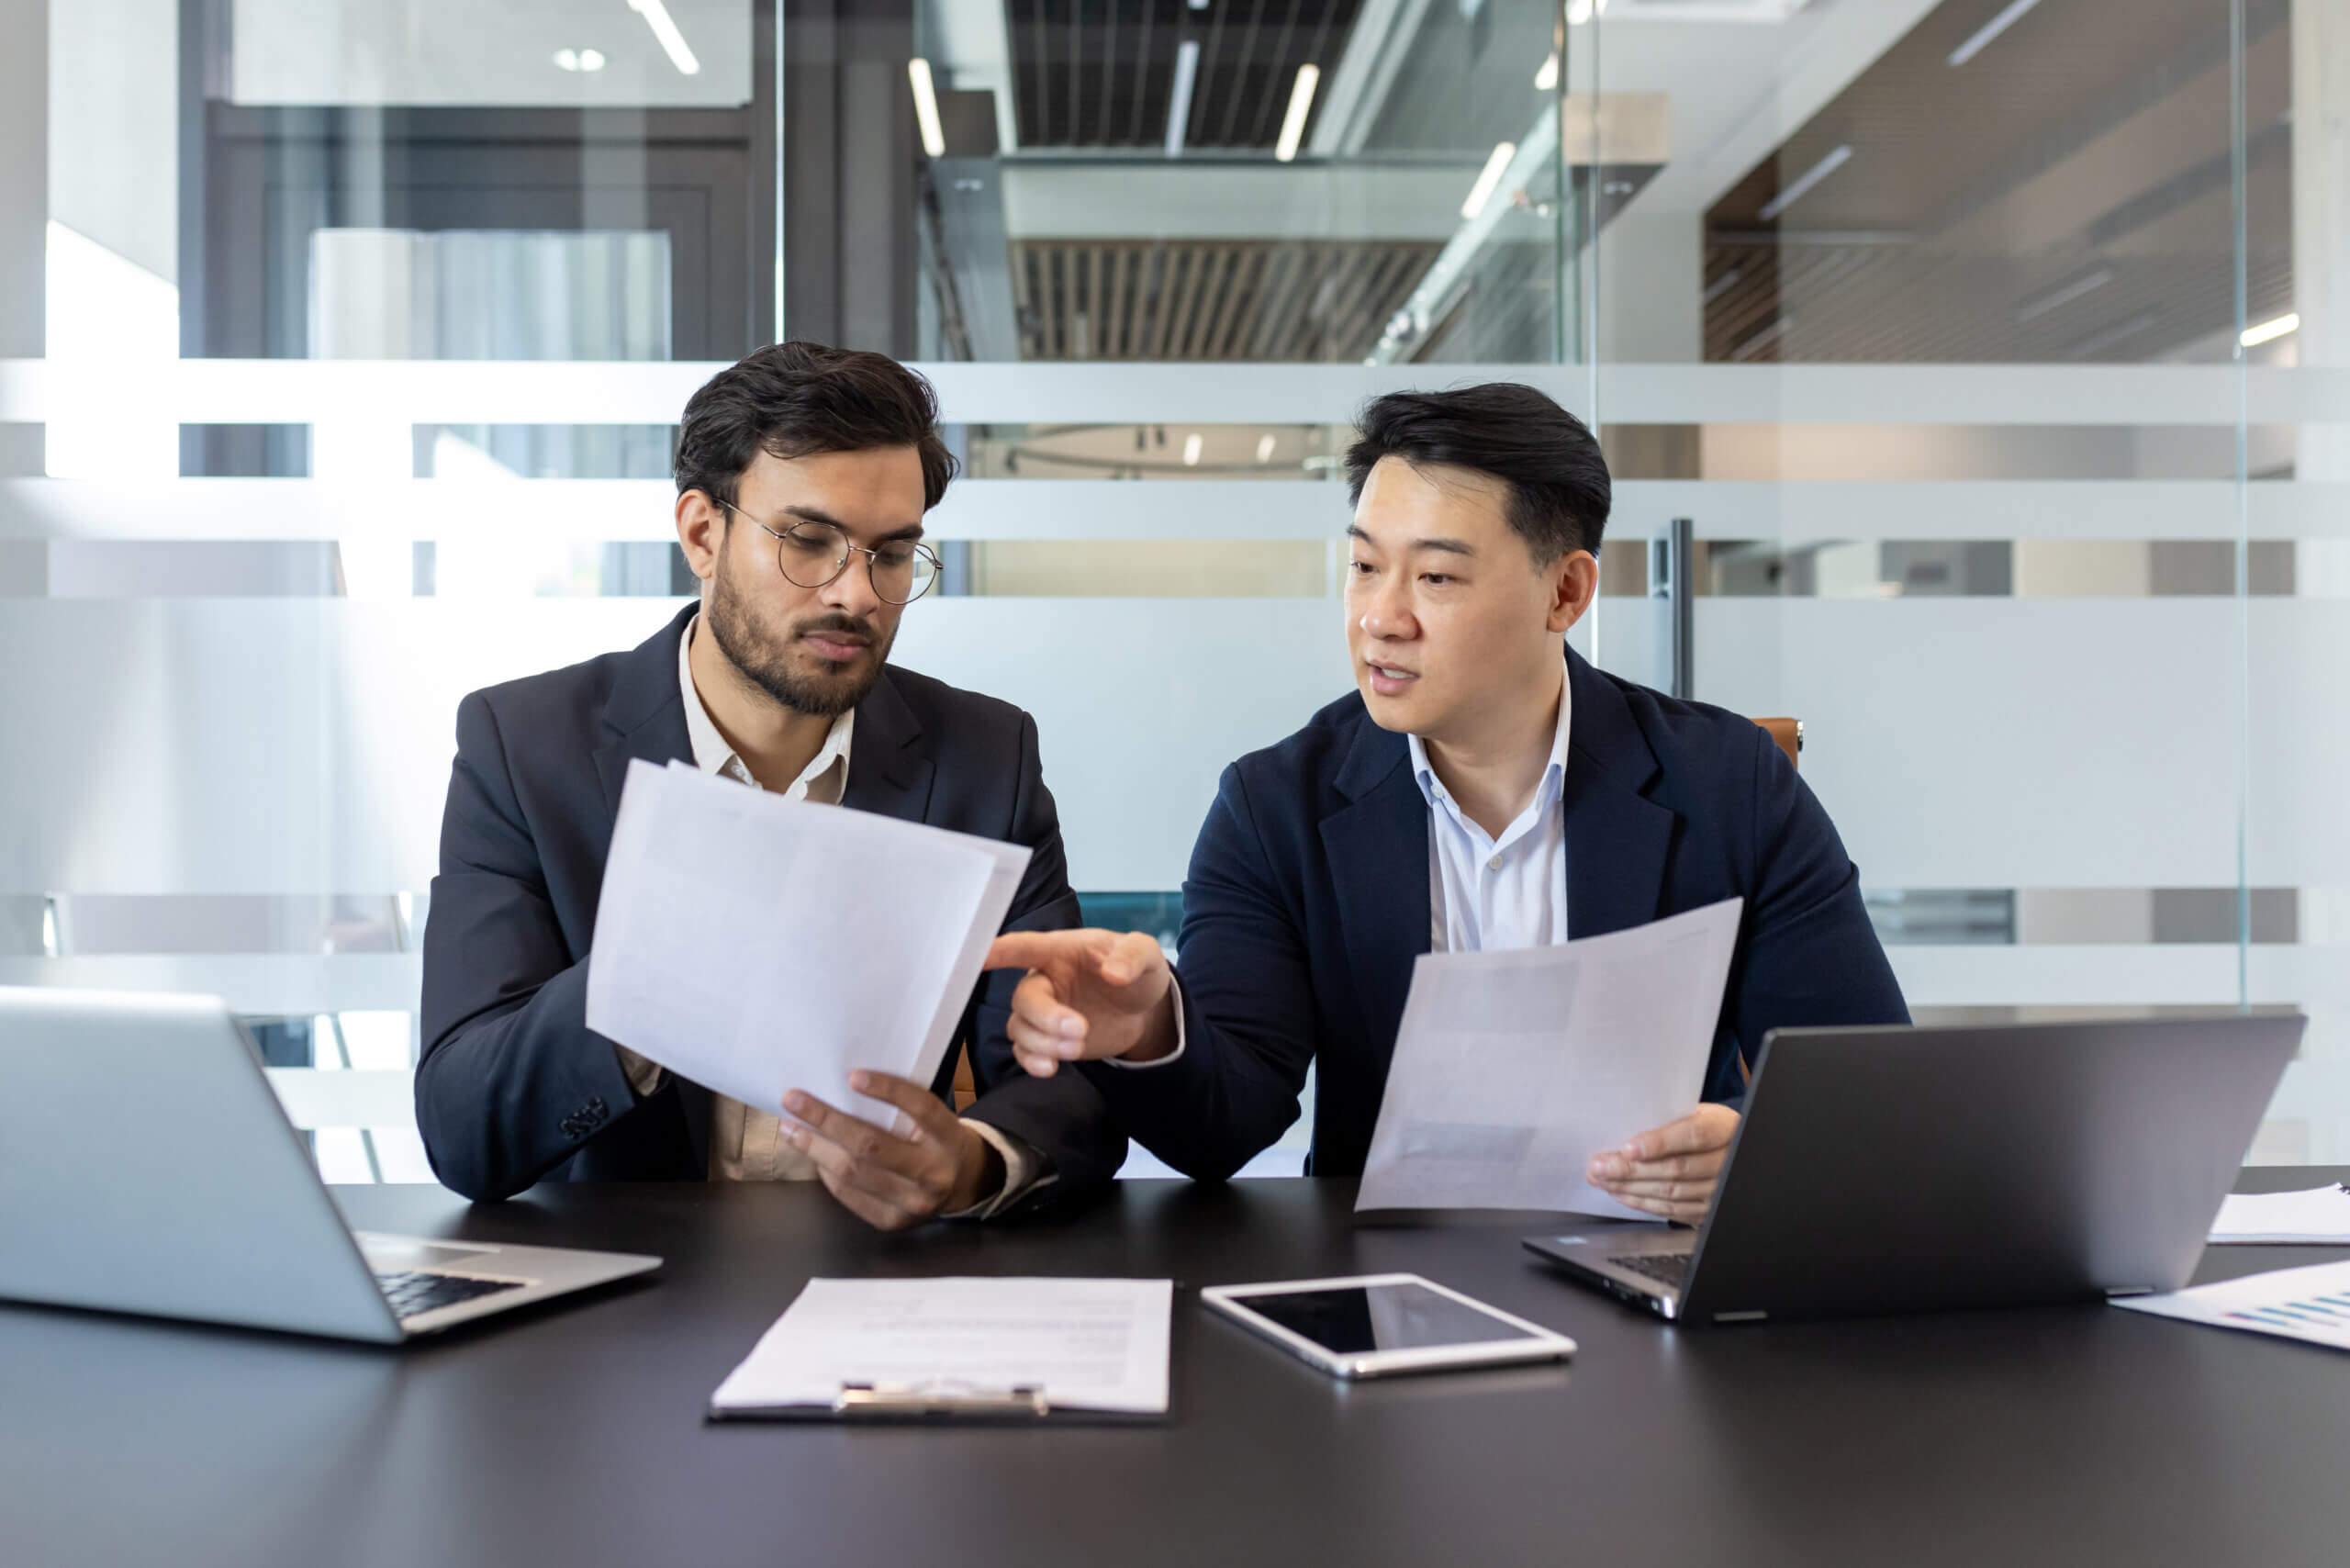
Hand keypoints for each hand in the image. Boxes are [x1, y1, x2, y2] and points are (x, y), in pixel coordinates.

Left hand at [781, 1070, 1000, 1230]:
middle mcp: (933, 1173)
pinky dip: (827, 1172)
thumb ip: (902, 1107)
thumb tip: (841, 1088)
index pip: (921, 1108)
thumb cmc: (936, 1138)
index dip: (888, 1090)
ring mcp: (912, 1203)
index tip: (852, 1075)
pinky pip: (849, 1195)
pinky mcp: (892, 1222)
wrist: (963, 1184)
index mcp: (948, 1137)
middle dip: (826, 1120)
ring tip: (790, 1128)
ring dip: (815, 1147)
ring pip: (852, 1173)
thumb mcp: (933, 1119)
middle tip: (793, 1099)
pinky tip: (814, 1153)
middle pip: (872, 1146)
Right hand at [984, 929, 1176, 1075]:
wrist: (1142, 1010)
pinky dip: (1033, 1062)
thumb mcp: (1147, 954)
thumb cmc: (1137, 971)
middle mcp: (1045, 979)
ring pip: (1020, 1028)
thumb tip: (1115, 973)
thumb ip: (1132, 957)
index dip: (1001, 951)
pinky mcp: (1047, 1039)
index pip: (1026, 947)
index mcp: (1062, 951)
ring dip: (1045, 1043)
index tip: (981, 956)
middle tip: (1080, 1031)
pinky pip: (1024, 1051)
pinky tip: (1052, 1067)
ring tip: (1079, 1048)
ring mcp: (1043, 1011)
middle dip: (1046, 1018)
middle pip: (1023, 997)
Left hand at [1585, 1104, 1741, 1222]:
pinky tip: (1621, 1194)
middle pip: (1677, 1169)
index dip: (1660, 1143)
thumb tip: (1624, 1127)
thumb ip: (1669, 1118)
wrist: (1733, 1149)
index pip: (1694, 1135)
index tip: (1628, 1148)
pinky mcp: (1708, 1210)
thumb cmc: (1705, 1125)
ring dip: (1631, 1188)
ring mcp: (1719, 1190)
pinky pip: (1673, 1210)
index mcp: (1724, 1128)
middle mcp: (1726, 1162)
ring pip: (1671, 1192)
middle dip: (1632, 1170)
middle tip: (1599, 1166)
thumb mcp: (1696, 1111)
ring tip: (1601, 1180)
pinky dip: (1643, 1203)